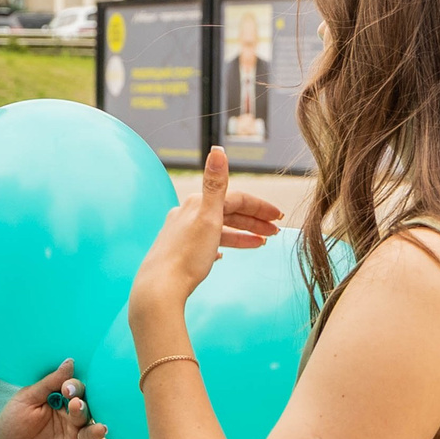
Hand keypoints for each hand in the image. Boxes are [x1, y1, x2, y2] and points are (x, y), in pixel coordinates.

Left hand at [0, 361, 112, 438]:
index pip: (75, 390)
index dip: (73, 387)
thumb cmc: (13, 424)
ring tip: (99, 428)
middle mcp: (73, 419)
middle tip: (75, 405)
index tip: (66, 388)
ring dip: (97, 431)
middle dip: (82, 407)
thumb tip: (70, 362)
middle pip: (86, 410)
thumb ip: (48, 384)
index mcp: (62, 401)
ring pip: (93, 433)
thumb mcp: (26, 400)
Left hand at [129, 147, 283, 326]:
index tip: (280, 218)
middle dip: (254, 221)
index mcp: (195, 205)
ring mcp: (181, 234)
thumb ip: (215, 184)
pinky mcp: (178, 254)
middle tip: (276, 232)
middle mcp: (186, 215)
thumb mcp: (208, 217)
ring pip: (218, 230)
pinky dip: (220, 246)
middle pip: (227, 213)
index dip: (259, 206)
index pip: (235, 199)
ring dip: (241, 234)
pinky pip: (205, 245)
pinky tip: (224, 255)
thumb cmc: (187, 256)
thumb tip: (217, 148)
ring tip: (262, 244)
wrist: (159, 289)